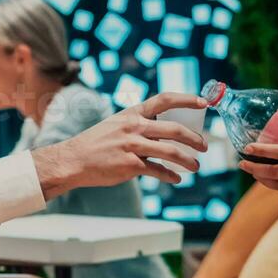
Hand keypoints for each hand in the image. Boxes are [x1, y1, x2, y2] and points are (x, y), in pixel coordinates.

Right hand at [34, 91, 208, 193]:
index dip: (187, 99)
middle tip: (204, 146)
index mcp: (133, 113)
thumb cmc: (97, 143)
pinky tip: (176, 178)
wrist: (74, 160)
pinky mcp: (129, 166)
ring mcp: (132, 146)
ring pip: (170, 151)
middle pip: (174, 129)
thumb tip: (166, 132)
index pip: (165, 100)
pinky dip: (170, 176)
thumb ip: (140, 125)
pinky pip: (157, 171)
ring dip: (188, 160)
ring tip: (196, 166)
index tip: (203, 103)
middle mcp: (134, 127)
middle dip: (194, 139)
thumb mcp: (118, 124)